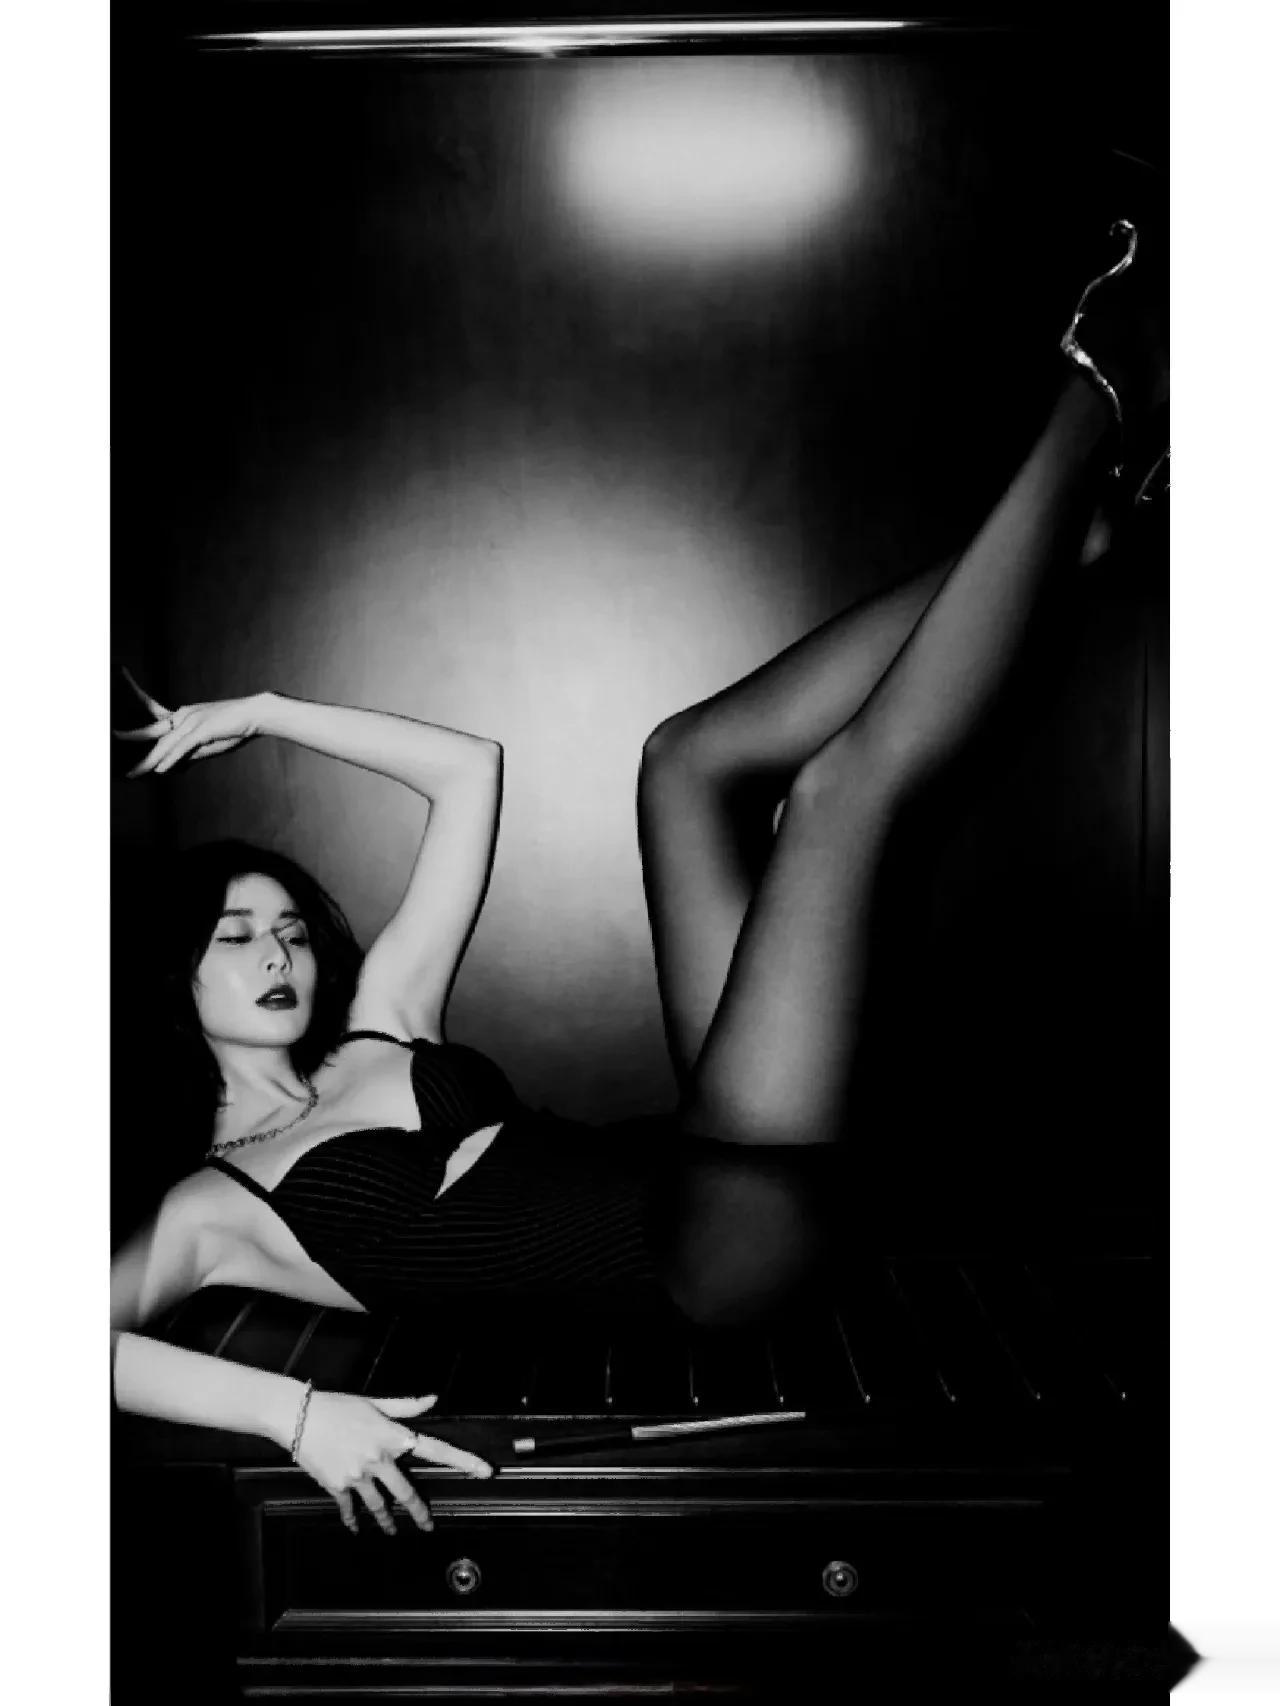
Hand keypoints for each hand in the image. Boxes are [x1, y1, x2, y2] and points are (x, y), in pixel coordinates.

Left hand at [113, 667, 267, 777]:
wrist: (256, 714)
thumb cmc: (234, 728)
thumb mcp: (206, 743)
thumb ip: (187, 754)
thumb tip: (169, 768)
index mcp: (182, 714)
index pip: (151, 707)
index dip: (133, 695)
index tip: (120, 678)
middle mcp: (183, 714)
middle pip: (152, 728)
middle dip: (130, 736)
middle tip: (110, 737)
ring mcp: (192, 721)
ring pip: (164, 744)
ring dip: (148, 762)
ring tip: (132, 773)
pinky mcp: (202, 730)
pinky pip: (182, 747)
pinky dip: (170, 759)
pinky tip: (159, 770)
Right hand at [291, 1390, 493, 1535]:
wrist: (298, 1416)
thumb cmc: (337, 1405)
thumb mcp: (374, 1403)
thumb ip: (406, 1406)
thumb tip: (433, 1398)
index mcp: (392, 1436)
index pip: (436, 1449)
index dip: (463, 1461)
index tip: (484, 1470)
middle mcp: (379, 1458)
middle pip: (406, 1492)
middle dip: (419, 1512)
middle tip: (428, 1526)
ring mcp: (358, 1475)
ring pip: (379, 1505)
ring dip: (387, 1522)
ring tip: (392, 1531)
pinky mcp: (338, 1485)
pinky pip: (350, 1507)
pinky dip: (352, 1519)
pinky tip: (356, 1527)